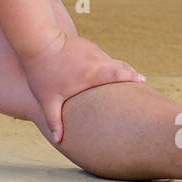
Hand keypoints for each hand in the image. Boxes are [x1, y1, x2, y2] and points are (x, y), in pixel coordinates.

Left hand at [20, 32, 144, 144]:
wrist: (37, 40)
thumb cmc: (42, 72)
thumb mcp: (47, 99)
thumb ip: (54, 121)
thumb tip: (58, 141)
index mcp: (92, 74)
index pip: (120, 74)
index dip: (133, 78)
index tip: (144, 82)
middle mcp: (96, 60)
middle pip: (120, 66)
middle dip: (131, 73)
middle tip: (142, 81)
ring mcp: (91, 50)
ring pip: (110, 60)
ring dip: (118, 68)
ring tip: (126, 77)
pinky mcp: (85, 44)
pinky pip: (100, 55)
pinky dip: (105, 62)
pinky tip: (104, 69)